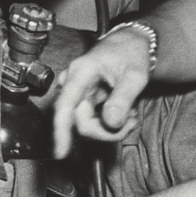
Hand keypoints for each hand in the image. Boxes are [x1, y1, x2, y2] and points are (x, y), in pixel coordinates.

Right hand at [52, 30, 150, 158]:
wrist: (132, 44)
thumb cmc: (132, 53)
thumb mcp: (135, 75)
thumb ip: (123, 98)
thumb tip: (110, 122)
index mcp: (81, 72)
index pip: (65, 105)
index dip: (60, 130)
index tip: (60, 153)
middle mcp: (74, 84)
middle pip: (81, 123)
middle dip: (107, 130)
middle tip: (132, 122)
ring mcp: (78, 93)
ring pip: (88, 125)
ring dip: (111, 127)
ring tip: (131, 114)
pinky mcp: (85, 101)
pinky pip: (93, 121)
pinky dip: (111, 123)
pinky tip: (124, 112)